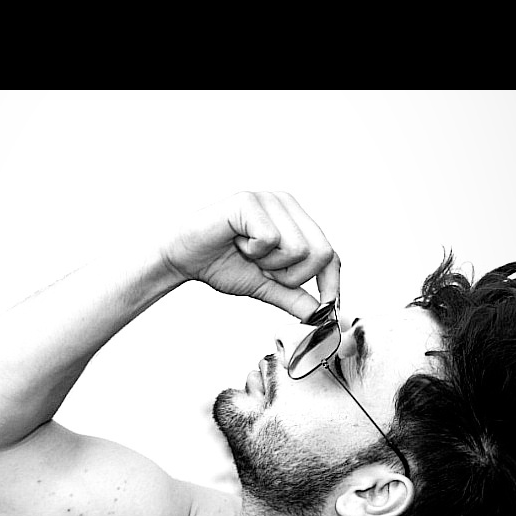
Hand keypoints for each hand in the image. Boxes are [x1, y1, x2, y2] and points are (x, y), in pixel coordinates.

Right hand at [160, 191, 340, 320]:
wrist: (184, 258)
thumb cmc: (223, 265)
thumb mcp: (267, 286)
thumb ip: (295, 297)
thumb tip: (323, 316)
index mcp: (297, 221)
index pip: (331, 255)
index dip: (332, 284)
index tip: (327, 310)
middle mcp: (288, 204)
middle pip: (321, 253)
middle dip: (292, 276)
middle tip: (265, 271)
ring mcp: (270, 199)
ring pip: (298, 249)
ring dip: (270, 265)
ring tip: (248, 254)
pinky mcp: (250, 201)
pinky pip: (270, 239)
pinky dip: (252, 252)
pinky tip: (237, 243)